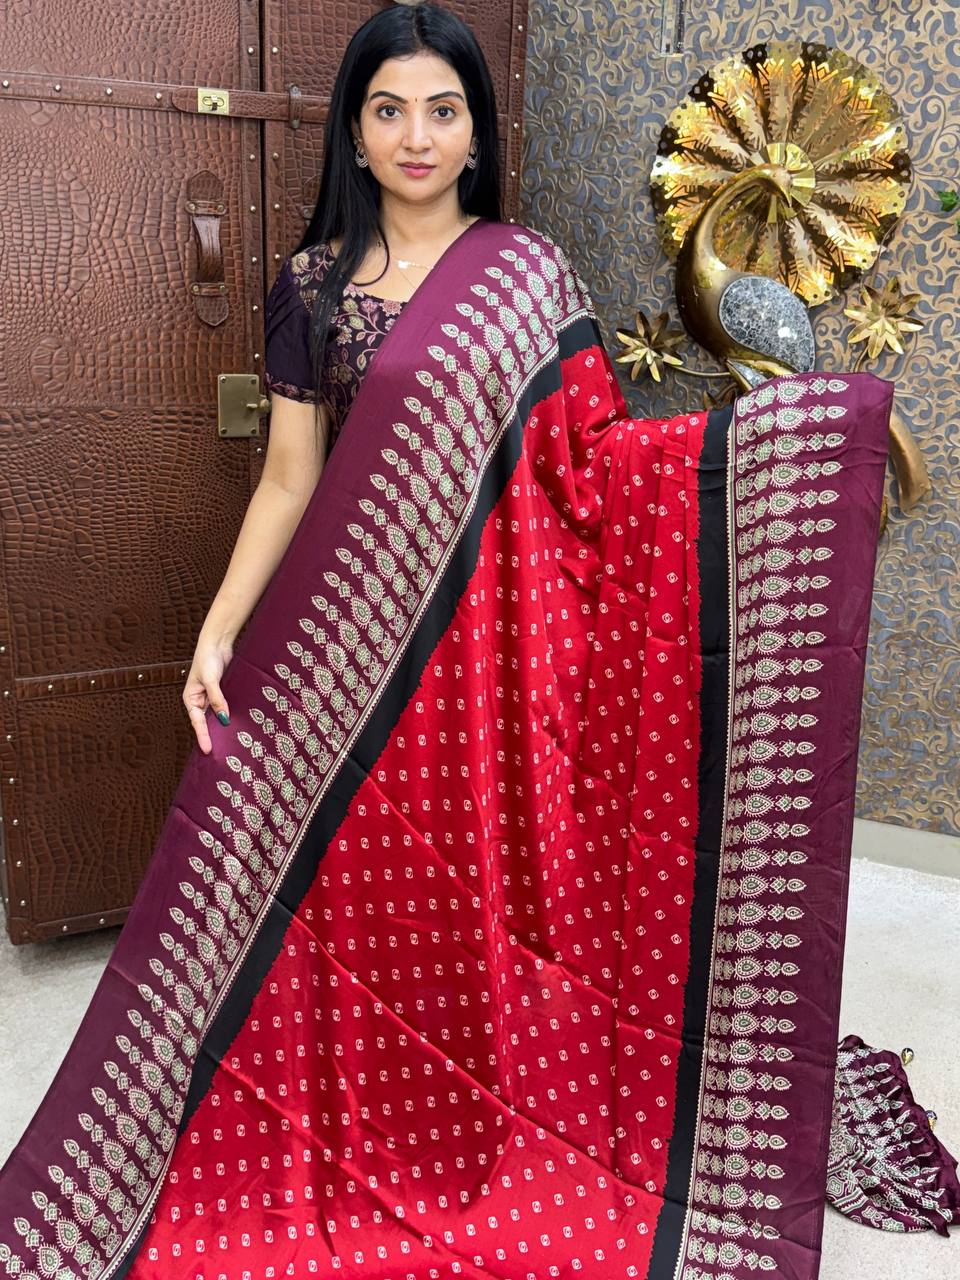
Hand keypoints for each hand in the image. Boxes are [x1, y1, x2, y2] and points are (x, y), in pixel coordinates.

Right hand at [182, 632, 233, 753]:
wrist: (217, 643)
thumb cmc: (207, 658)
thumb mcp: (210, 679)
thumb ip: (217, 698)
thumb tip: (223, 717)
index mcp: (191, 698)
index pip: (197, 722)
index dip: (203, 736)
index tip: (208, 750)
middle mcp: (200, 700)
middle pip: (206, 722)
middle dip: (212, 735)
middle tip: (219, 753)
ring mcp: (212, 697)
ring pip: (217, 716)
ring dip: (222, 726)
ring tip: (230, 743)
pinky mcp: (222, 693)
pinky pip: (225, 707)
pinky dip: (230, 715)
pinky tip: (238, 724)